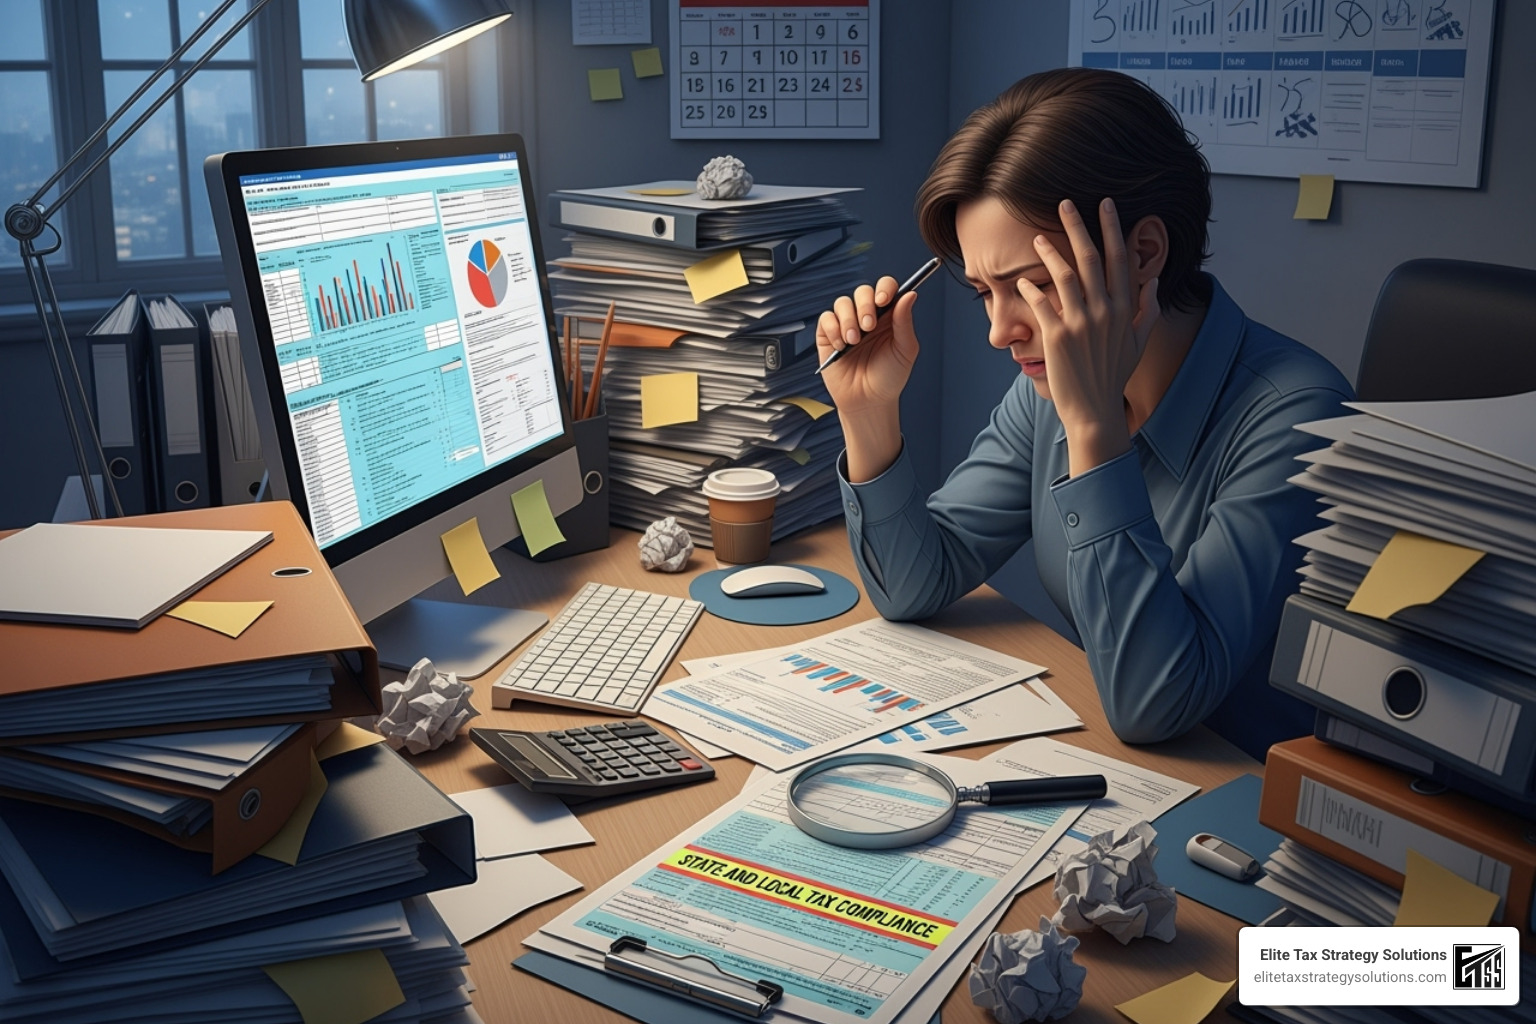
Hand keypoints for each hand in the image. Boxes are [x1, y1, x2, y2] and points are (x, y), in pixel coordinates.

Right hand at [814, 275, 919, 416]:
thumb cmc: (889, 378)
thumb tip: (909, 295)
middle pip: (862, 292)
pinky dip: (833, 329)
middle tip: (868, 326)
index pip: (886, 289)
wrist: (868, 402)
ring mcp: (847, 325)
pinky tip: (841, 346)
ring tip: (854, 342)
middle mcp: (867, 317)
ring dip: (848, 320)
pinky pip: (826, 319)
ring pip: (842, 303)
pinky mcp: (829, 336)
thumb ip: (905, 322)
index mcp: (889, 317)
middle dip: (864, 306)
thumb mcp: (905, 350)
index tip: (883, 300)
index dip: (884, 289)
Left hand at [1017, 198, 1158, 471]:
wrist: (1094, 410)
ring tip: (1036, 237)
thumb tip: (1155, 283)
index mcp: (1124, 309)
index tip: (1106, 205)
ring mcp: (1081, 323)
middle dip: (1078, 227)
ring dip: (1050, 252)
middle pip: (1092, 258)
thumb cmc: (1113, 376)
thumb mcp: (1138, 343)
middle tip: (1065, 203)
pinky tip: (1021, 279)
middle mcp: (1105, 311)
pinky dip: (1030, 289)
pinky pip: (1041, 304)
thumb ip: (1148, 311)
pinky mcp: (1057, 337)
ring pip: (1065, 276)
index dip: (1113, 229)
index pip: (1121, 259)